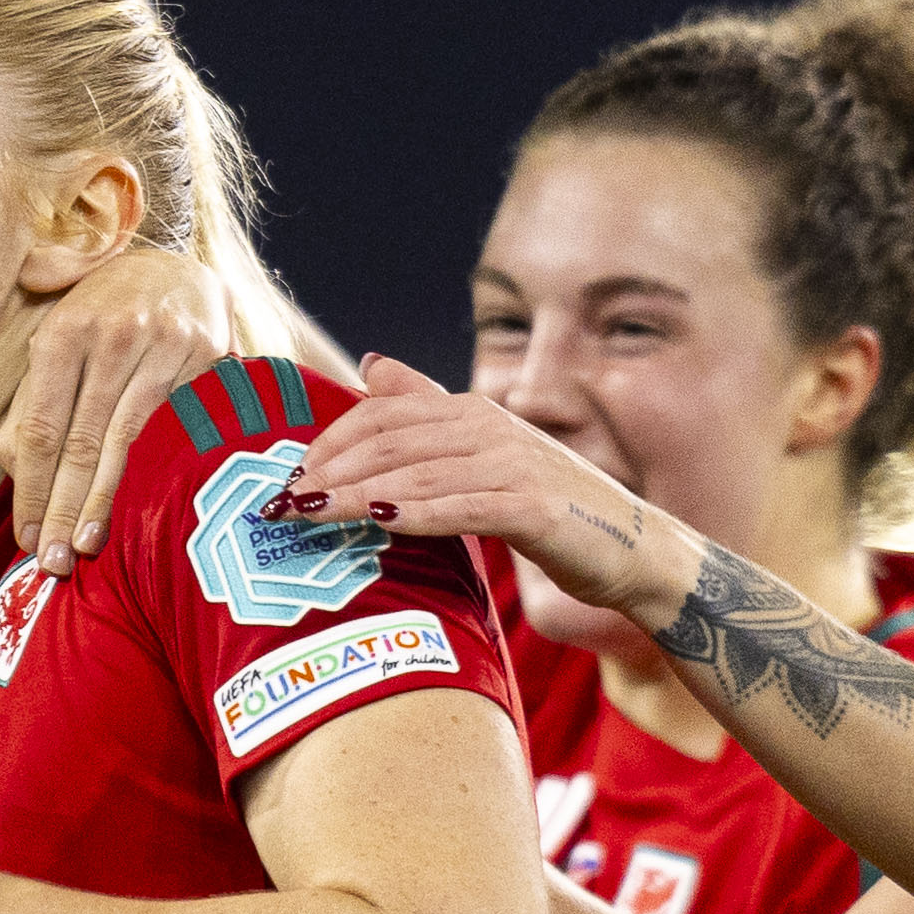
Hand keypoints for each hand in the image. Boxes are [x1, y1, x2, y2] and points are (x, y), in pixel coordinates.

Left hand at [2, 244, 228, 573]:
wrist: (177, 271)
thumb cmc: (103, 317)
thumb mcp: (56, 337)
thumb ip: (30, 394)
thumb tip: (13, 462)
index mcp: (65, 332)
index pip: (42, 428)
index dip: (33, 488)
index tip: (26, 535)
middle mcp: (114, 336)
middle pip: (82, 443)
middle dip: (64, 509)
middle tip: (53, 562)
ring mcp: (164, 346)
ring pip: (130, 442)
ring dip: (106, 504)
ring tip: (87, 548)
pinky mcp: (207, 358)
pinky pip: (179, 430)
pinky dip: (160, 474)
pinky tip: (146, 511)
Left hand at [280, 353, 699, 626]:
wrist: (631, 548)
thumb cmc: (549, 508)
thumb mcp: (483, 452)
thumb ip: (427, 409)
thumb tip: (371, 365)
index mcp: (471, 412)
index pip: (383, 413)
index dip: (331, 441)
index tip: (290, 476)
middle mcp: (489, 427)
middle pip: (390, 440)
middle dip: (330, 470)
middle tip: (282, 501)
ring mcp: (512, 465)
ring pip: (416, 473)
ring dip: (355, 495)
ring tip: (308, 514)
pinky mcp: (533, 507)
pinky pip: (463, 507)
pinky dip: (417, 512)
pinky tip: (378, 523)